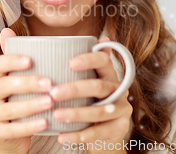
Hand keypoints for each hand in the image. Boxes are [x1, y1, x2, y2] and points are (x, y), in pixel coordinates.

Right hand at [0, 28, 53, 153]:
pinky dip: (29, 126)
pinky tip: (45, 123)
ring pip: (8, 109)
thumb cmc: (19, 102)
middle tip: (49, 83)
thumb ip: (17, 58)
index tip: (31, 60)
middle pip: (4, 86)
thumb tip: (6, 29)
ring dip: (31, 105)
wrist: (11, 138)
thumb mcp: (19, 81)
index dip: (12, 61)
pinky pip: (11, 130)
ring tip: (50, 102)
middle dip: (27, 83)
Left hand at [50, 36, 132, 152]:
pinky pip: (99, 132)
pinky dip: (79, 136)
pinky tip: (62, 137)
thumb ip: (80, 65)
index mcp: (109, 74)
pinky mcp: (120, 129)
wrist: (107, 132)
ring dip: (76, 113)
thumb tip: (82, 39)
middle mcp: (118, 89)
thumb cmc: (90, 100)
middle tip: (53, 93)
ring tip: (57, 115)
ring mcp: (122, 109)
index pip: (103, 61)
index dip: (89, 59)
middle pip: (98, 86)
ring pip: (99, 111)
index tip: (70, 63)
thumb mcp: (87, 82)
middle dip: (75, 89)